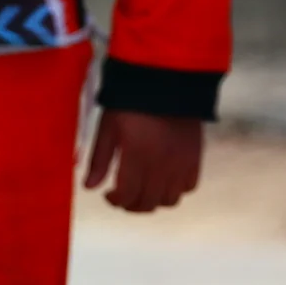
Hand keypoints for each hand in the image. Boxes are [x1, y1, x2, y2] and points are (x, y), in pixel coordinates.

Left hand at [85, 109, 204, 211]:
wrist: (167, 80)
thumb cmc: (131, 102)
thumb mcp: (108, 127)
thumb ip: (98, 159)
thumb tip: (89, 187)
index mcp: (137, 156)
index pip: (127, 196)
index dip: (115, 200)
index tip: (108, 194)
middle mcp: (162, 165)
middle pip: (147, 203)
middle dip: (131, 205)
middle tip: (123, 196)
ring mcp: (182, 163)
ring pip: (169, 201)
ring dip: (154, 200)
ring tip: (144, 190)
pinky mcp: (196, 157)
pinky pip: (189, 187)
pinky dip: (175, 190)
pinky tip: (164, 179)